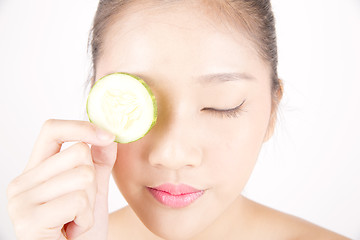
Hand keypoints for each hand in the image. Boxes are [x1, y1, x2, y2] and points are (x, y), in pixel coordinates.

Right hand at [6, 119, 116, 239]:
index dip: (81, 127)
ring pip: (82, 176)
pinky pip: (77, 201)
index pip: (52, 131)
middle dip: (92, 181)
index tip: (107, 135)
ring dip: (90, 203)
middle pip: (78, 153)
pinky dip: (85, 218)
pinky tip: (72, 231)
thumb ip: (99, 161)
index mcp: (35, 171)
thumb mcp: (93, 190)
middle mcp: (22, 183)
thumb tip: (108, 136)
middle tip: (81, 207)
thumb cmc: (81, 229)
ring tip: (76, 220)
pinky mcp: (29, 220)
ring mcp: (21, 201)